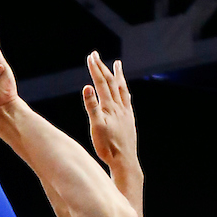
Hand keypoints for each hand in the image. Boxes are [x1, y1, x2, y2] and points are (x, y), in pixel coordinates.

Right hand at [82, 52, 138, 177]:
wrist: (124, 161)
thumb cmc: (108, 147)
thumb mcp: (96, 127)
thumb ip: (92, 107)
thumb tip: (87, 87)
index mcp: (109, 107)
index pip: (101, 83)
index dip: (95, 69)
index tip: (90, 56)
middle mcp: (119, 106)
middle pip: (111, 82)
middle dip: (102, 68)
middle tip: (95, 55)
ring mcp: (125, 112)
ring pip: (122, 88)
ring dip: (118, 75)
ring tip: (117, 64)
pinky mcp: (129, 119)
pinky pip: (127, 100)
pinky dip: (125, 90)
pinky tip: (125, 90)